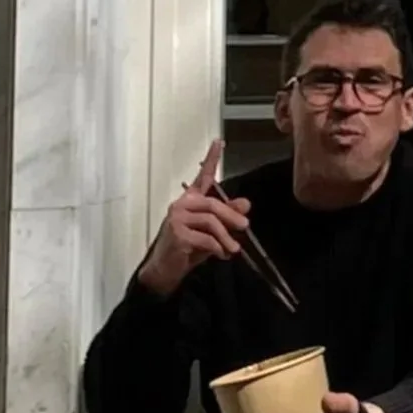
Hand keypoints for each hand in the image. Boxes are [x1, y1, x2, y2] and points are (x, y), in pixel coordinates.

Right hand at [138, 141, 248, 297]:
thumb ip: (227, 217)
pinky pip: (205, 238)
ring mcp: (177, 219)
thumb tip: (246, 204)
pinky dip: (217, 247)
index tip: (219, 141)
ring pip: (211, 221)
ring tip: (233, 250)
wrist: (166, 271)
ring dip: (226, 237)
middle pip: (213, 204)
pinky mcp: (177, 234)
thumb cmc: (187, 249)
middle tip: (245, 227)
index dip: (211, 159)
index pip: (203, 177)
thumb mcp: (212, 231)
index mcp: (190, 201)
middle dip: (231, 217)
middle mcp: (181, 205)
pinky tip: (221, 255)